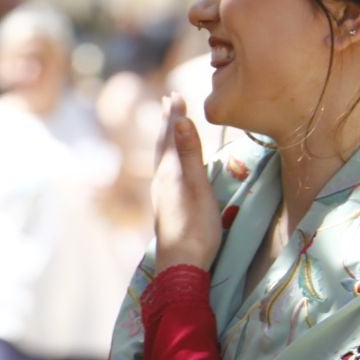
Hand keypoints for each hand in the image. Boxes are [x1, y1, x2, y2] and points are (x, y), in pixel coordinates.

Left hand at [152, 93, 220, 273]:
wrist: (180, 266)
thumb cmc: (195, 229)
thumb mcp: (198, 187)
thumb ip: (190, 154)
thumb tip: (181, 120)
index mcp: (169, 172)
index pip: (172, 136)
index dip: (175, 115)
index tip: (177, 94)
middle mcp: (161, 181)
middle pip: (163, 144)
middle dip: (167, 122)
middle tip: (169, 101)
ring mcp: (162, 195)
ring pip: (161, 158)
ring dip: (166, 139)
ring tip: (168, 128)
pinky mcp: (166, 207)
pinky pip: (164, 171)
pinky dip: (168, 157)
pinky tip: (170, 167)